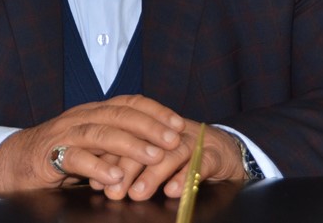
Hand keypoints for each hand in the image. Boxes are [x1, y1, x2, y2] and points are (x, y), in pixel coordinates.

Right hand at [0, 95, 184, 194]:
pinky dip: (97, 167)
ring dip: (130, 145)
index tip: (179, 123)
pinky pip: (75, 158)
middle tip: (173, 140)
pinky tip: (114, 178)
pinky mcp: (50, 156)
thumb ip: (117, 143)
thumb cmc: (60, 154)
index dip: (155, 111)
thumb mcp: (92, 144)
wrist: (15, 162)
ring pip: (101, 133)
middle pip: (119, 115)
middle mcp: (81, 117)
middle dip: (150, 126)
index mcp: (94, 111)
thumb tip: (157, 148)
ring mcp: (65, 135)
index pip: (128, 102)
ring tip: (153, 156)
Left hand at [90, 122, 246, 200]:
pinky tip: (172, 191)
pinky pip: (201, 163)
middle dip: (127, 168)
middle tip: (114, 191)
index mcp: (154, 129)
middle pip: (147, 144)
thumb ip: (130, 167)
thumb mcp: (155, 159)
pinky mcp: (215, 153)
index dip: (110, 159)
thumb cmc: (183, 157)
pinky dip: (186, 177)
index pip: (128, 137)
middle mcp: (171, 132)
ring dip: (153, 174)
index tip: (97, 182)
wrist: (225, 150)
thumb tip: (100, 183)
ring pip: (171, 153)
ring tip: (138, 193)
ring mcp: (194, 141)